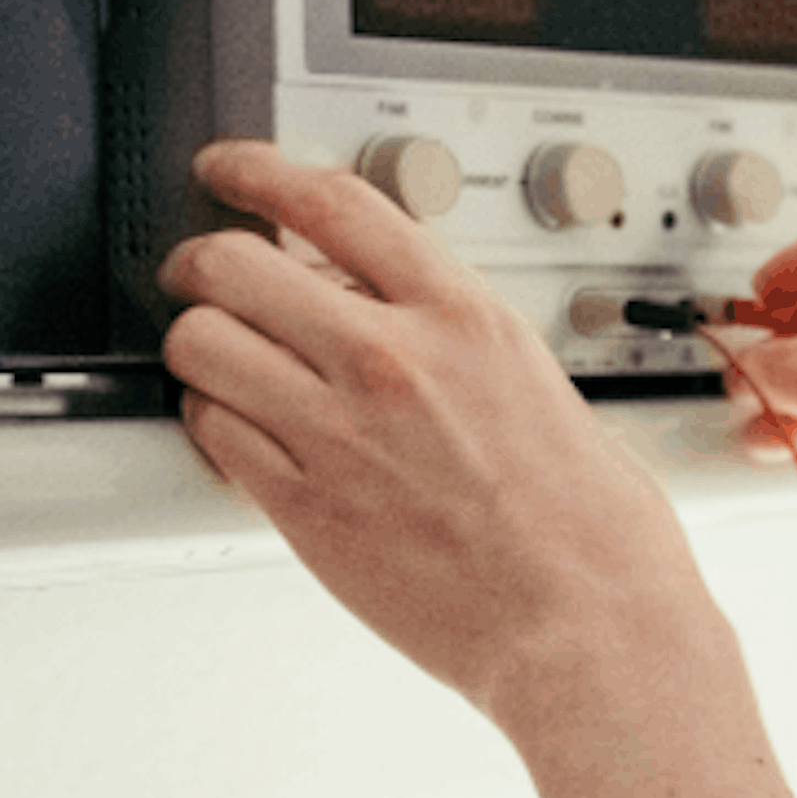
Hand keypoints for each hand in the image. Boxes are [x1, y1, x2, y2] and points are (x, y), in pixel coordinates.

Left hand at [160, 141, 727, 732]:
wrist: (592, 626)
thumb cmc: (596, 530)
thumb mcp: (538, 385)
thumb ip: (459, 340)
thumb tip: (400, 316)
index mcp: (464, 318)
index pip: (333, 203)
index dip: (258, 171)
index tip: (230, 171)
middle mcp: (392, 361)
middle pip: (235, 264)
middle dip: (203, 265)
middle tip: (205, 279)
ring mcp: (340, 433)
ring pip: (200, 344)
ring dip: (200, 347)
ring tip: (225, 366)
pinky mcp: (305, 507)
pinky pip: (212, 433)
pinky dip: (213, 424)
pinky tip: (245, 434)